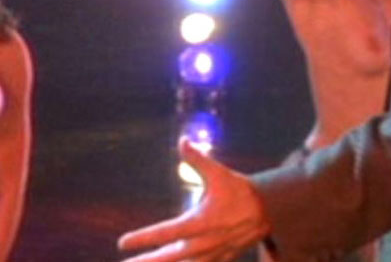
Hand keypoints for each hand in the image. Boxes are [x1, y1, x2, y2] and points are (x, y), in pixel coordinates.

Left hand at [117, 139, 270, 261]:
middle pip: (169, 258)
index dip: (143, 238)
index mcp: (201, 222)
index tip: (122, 242)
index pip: (165, 233)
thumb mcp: (218, 173)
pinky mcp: (219, 258)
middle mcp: (205, 243)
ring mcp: (212, 254)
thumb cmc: (238, 189)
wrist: (268, 211)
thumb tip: (182, 141)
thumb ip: (197, 159)